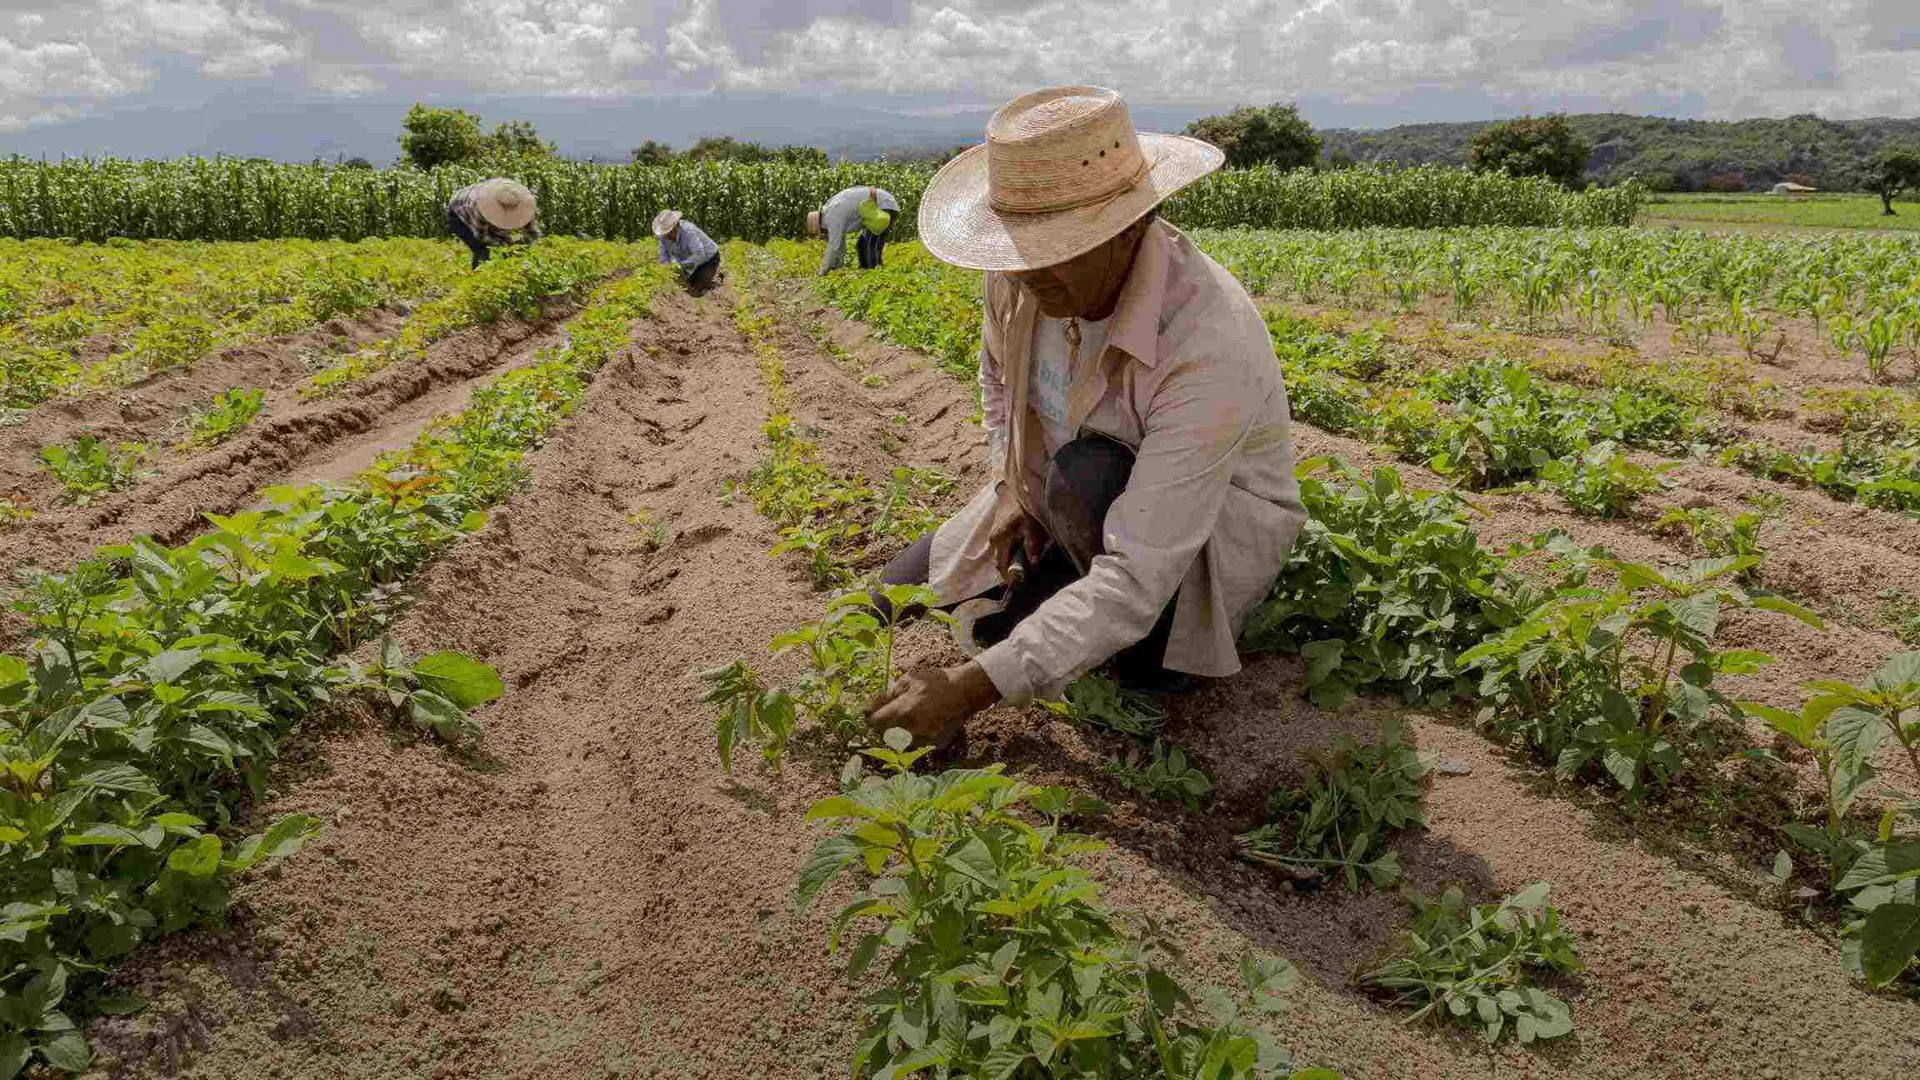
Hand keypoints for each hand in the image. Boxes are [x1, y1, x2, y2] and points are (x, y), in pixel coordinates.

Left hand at [868, 662, 1000, 747]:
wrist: (965, 691)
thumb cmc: (936, 681)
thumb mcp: (908, 679)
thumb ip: (888, 695)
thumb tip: (870, 707)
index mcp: (903, 711)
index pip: (874, 722)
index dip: (871, 717)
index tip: (872, 713)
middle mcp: (911, 728)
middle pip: (885, 734)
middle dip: (885, 725)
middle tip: (894, 713)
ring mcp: (924, 738)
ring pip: (900, 742)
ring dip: (899, 733)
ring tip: (910, 718)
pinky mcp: (935, 744)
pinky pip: (917, 744)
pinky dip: (916, 737)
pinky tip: (923, 723)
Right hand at [987, 494, 1046, 585]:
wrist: (1012, 489)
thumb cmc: (1022, 505)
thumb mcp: (1031, 522)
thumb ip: (1032, 542)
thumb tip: (1034, 562)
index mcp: (1000, 539)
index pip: (1001, 566)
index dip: (1010, 578)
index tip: (1022, 584)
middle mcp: (994, 540)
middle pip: (1000, 564)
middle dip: (1011, 572)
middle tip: (1027, 578)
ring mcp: (994, 536)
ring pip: (1001, 557)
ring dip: (1011, 564)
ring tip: (1026, 568)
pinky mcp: (997, 533)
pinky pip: (1002, 551)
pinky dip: (1010, 556)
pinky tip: (1022, 555)